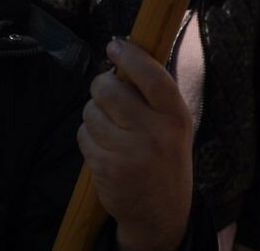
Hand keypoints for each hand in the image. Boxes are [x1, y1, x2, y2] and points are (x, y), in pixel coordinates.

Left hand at [79, 39, 192, 250]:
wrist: (160, 214)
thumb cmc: (165, 156)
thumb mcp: (174, 124)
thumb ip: (154, 93)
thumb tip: (123, 51)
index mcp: (176, 117)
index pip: (151, 76)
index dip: (129, 55)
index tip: (114, 45)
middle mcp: (154, 134)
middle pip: (109, 89)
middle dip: (101, 85)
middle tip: (106, 91)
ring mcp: (128, 153)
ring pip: (91, 111)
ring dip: (93, 112)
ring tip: (109, 125)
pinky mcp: (106, 169)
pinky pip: (83, 135)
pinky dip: (87, 135)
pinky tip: (103, 145)